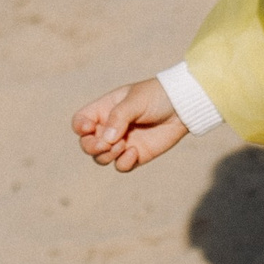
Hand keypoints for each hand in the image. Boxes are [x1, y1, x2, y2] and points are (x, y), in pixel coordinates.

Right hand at [73, 78, 187, 172]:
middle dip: (91, 147)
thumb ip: (118, 117)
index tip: (90, 127)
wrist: (183, 107)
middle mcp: (109, 128)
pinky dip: (123, 163)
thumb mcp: (135, 101)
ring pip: (101, 158)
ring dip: (107, 155)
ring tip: (123, 146)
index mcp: (104, 110)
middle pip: (87, 144)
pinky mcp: (136, 155)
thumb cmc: (156, 96)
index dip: (80, 128)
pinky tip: (134, 152)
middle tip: (105, 145)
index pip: (81, 122)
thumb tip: (105, 140)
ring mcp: (122, 143)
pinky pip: (121, 166)